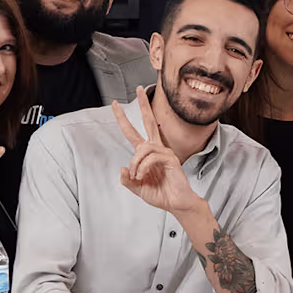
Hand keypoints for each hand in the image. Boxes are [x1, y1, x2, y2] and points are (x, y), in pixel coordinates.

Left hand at [113, 86, 200, 214]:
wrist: (176, 204)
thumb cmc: (161, 195)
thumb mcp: (138, 188)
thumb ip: (128, 180)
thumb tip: (122, 168)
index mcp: (147, 154)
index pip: (134, 132)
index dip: (124, 119)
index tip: (116, 105)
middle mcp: (156, 149)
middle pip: (148, 121)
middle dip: (144, 104)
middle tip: (139, 88)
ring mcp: (165, 152)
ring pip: (144, 147)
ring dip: (136, 163)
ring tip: (137, 176)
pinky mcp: (171, 158)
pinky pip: (151, 157)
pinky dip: (142, 167)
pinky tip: (142, 175)